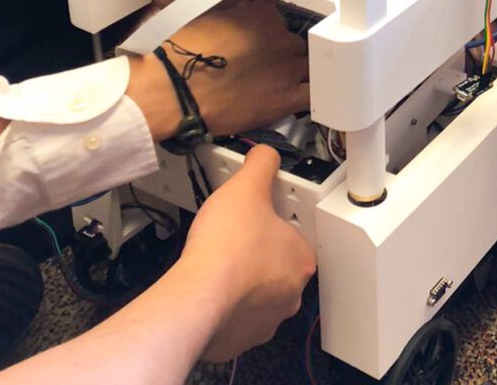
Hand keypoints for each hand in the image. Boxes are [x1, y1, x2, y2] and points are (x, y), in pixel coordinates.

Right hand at [127, 0, 308, 141]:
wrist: (173, 91)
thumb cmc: (181, 56)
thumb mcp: (207, 14)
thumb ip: (234, 7)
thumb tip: (243, 3)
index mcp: (263, 13)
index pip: (279, 17)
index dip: (270, 32)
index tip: (262, 41)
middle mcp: (280, 36)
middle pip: (295, 41)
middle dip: (283, 53)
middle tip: (266, 66)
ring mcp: (287, 67)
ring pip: (310, 65)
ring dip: (299, 72)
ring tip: (284, 82)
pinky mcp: (286, 97)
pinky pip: (314, 94)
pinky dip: (315, 94)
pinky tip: (306, 97)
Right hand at [178, 145, 316, 361]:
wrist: (195, 297)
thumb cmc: (227, 245)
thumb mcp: (247, 186)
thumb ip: (261, 164)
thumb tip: (266, 154)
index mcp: (301, 261)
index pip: (294, 237)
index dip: (273, 224)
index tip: (255, 219)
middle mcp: (290, 296)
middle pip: (276, 267)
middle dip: (256, 254)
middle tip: (232, 240)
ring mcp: (264, 323)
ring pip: (255, 296)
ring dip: (239, 282)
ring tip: (216, 263)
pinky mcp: (237, 343)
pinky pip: (232, 320)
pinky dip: (221, 307)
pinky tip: (206, 289)